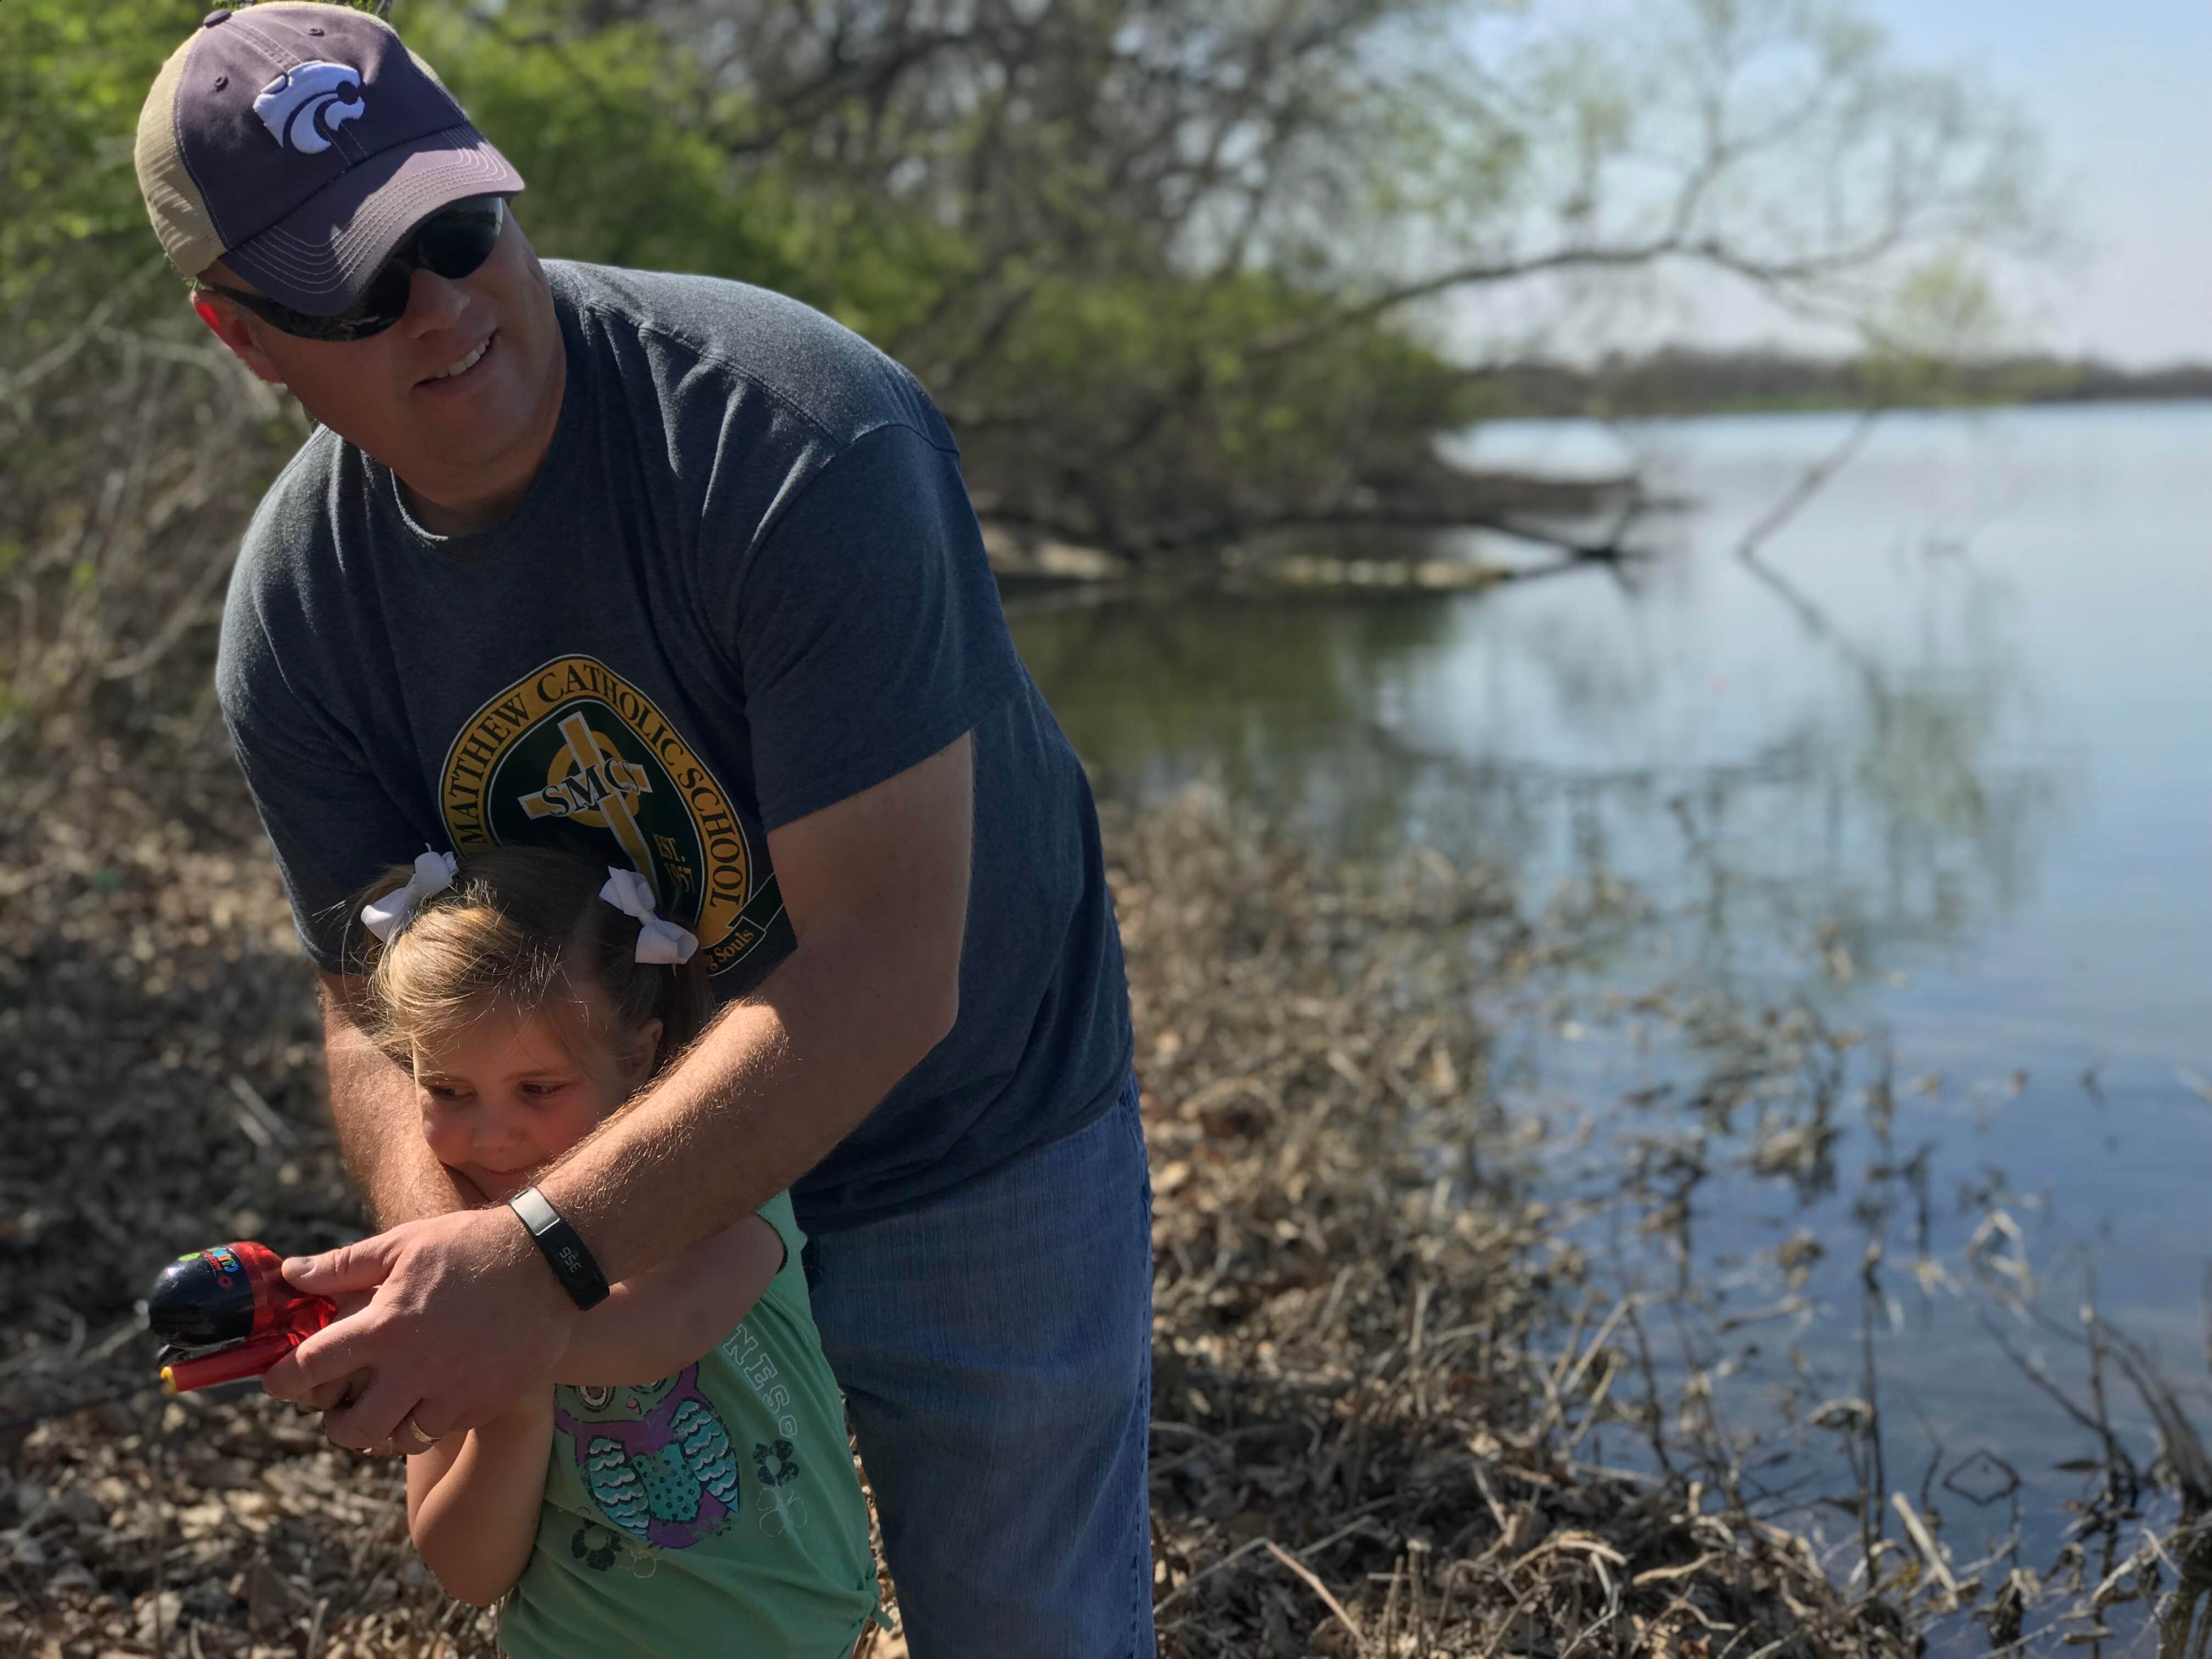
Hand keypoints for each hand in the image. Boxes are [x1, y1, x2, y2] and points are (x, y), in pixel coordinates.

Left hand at [259, 1206, 578, 1452]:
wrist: (550, 1261)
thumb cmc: (470, 1246)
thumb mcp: (403, 1244)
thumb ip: (343, 1266)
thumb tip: (290, 1275)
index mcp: (386, 1327)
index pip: (310, 1369)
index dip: (282, 1380)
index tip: (280, 1381)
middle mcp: (415, 1369)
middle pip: (351, 1428)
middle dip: (335, 1424)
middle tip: (341, 1409)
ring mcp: (453, 1391)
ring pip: (398, 1440)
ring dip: (383, 1429)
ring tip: (387, 1407)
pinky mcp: (485, 1402)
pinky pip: (443, 1429)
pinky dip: (429, 1419)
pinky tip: (433, 1394)